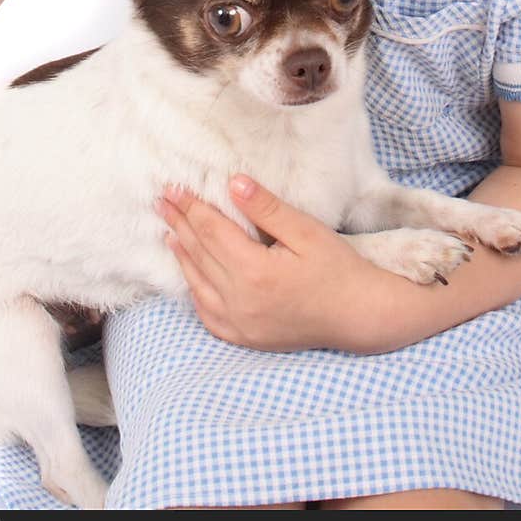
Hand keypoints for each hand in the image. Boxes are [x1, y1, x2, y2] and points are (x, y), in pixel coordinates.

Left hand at [156, 176, 389, 352]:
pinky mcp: (244, 337)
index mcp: (255, 272)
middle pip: (200, 253)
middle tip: (161, 201)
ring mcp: (239, 324)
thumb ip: (267, 209)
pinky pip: (208, 311)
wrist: (359, 316)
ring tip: (169, 231)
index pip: (211, 230)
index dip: (191, 207)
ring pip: (198, 283)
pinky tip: (191, 272)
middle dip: (180, 224)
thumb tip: (234, 183)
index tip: (173, 188)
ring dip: (182, 254)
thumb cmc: (338, 269)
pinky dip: (195, 288)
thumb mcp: (306, 231)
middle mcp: (240, 301)